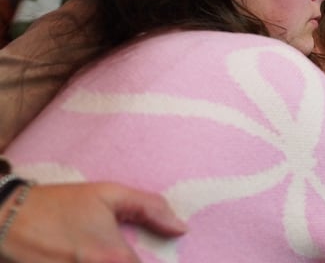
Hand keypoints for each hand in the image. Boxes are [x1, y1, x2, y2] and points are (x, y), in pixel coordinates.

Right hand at [1, 182, 185, 262]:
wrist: (7, 218)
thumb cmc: (60, 204)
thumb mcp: (108, 194)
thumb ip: (150, 208)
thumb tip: (181, 229)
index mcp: (114, 258)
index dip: (155, 262)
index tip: (152, 255)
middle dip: (131, 262)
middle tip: (119, 252)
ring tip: (102, 252)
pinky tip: (87, 256)